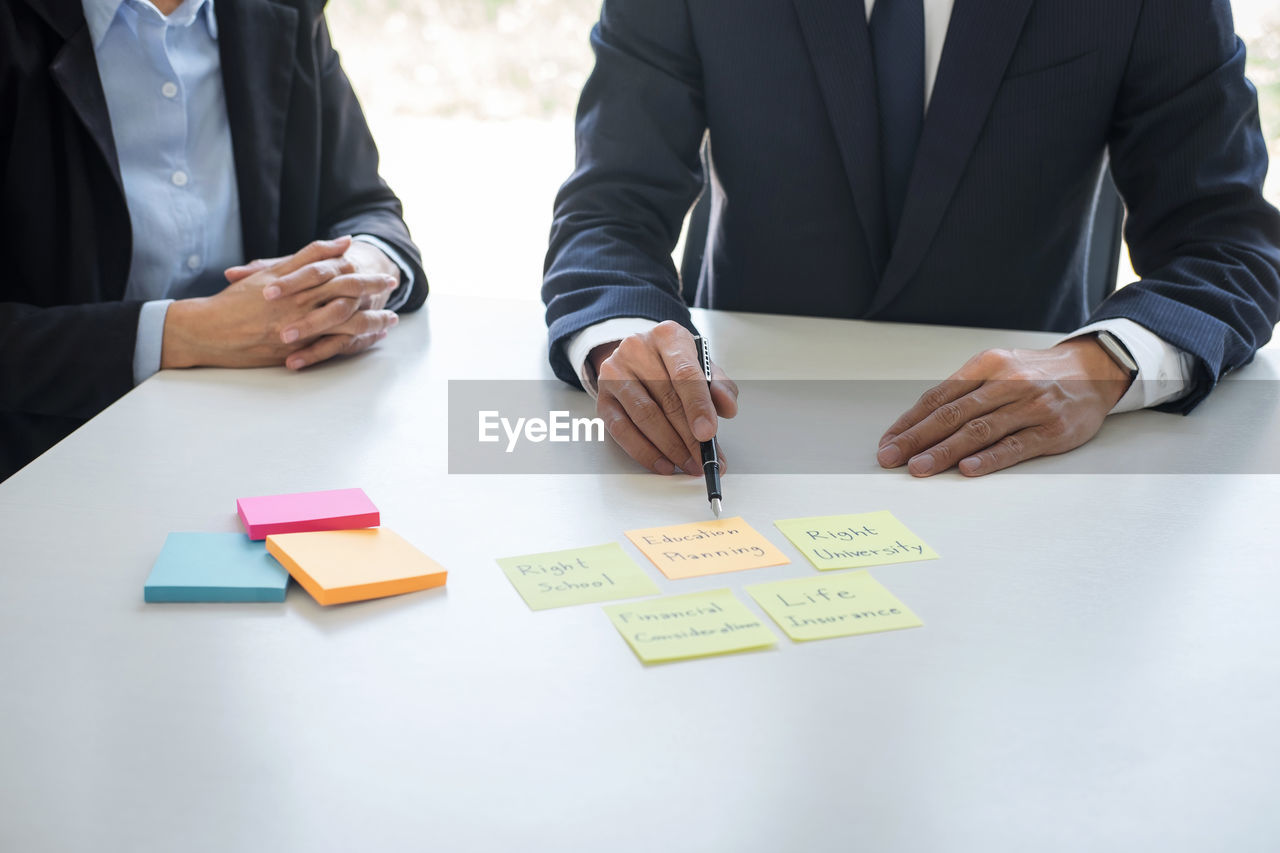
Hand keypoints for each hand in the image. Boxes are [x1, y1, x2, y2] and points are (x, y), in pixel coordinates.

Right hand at [162, 237, 398, 369]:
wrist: (209, 330)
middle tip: (394, 289)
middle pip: (348, 295)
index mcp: (296, 284)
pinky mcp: (296, 349)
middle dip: (374, 293)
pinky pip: (334, 346)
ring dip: (372, 321)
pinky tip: (370, 340)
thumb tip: (341, 243)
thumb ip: (307, 257)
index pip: (338, 274)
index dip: (364, 274)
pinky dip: (355, 342)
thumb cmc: (237, 301)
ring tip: (391, 321)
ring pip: (346, 323)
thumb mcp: (271, 273)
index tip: (383, 273)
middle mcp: (301, 304)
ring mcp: (300, 328)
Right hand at [591, 321, 738, 474]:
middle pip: (666, 399)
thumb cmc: (672, 363)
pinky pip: (622, 430)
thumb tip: (727, 408)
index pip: (685, 373)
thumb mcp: (701, 365)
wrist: (636, 357)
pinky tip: (663, 463)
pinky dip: (644, 451)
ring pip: (644, 416)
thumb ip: (719, 386)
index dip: (698, 406)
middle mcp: (637, 350)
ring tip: (688, 463)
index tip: (708, 433)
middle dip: (689, 437)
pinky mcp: (603, 398)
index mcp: (667, 336)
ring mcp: (615, 373)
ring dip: (670, 447)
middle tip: (704, 459)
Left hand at [876, 337, 1132, 476]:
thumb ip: (965, 393)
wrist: (1095, 370)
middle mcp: (1006, 382)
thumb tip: (919, 424)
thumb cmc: (1035, 375)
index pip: (938, 397)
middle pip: (952, 414)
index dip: (910, 422)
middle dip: (916, 438)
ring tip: (919, 468)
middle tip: (891, 458)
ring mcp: (1030, 406)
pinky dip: (989, 458)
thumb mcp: (998, 370)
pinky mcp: (1052, 429)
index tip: (888, 442)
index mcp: (986, 366)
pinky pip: (1014, 446)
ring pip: (978, 430)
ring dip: (944, 452)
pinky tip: (967, 469)